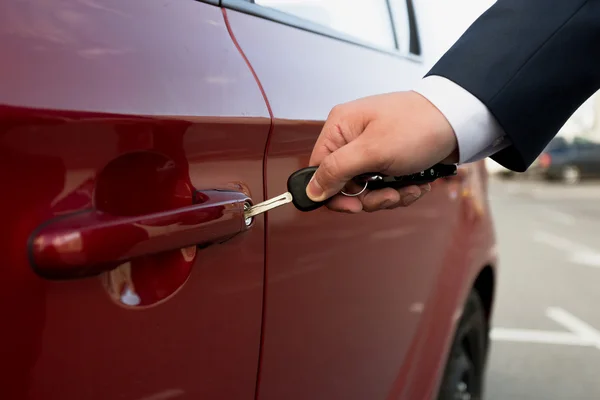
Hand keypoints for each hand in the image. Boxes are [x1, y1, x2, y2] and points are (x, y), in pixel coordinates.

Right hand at [306, 90, 457, 212]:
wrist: (460, 121)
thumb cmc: (418, 126)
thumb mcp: (372, 151)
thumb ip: (336, 170)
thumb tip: (311, 190)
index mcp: (340, 127)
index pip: (319, 169)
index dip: (334, 193)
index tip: (355, 205)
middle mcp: (352, 138)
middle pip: (344, 184)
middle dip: (369, 197)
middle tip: (389, 195)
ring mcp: (371, 149)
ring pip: (366, 189)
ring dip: (388, 196)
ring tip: (408, 188)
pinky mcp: (389, 158)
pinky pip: (384, 185)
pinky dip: (400, 190)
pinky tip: (416, 184)